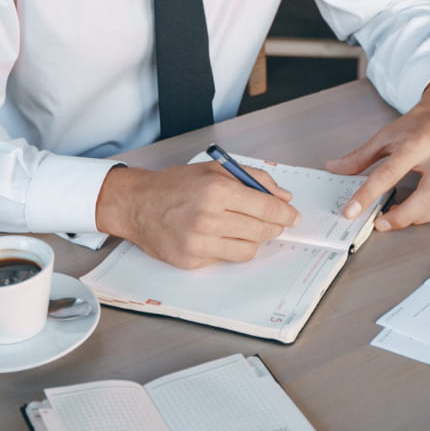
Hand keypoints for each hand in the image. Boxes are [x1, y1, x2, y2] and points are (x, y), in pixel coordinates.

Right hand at [95, 162, 298, 268]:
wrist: (136, 203)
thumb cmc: (175, 184)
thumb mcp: (215, 169)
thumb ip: (254, 179)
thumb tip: (284, 198)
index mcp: (217, 190)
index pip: (267, 209)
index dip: (286, 214)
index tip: (292, 217)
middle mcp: (208, 218)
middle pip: (262, 231)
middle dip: (274, 227)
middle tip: (274, 223)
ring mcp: (198, 243)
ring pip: (248, 250)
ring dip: (253, 240)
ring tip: (243, 227)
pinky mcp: (191, 261)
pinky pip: (226, 259)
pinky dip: (229, 248)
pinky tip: (219, 235)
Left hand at [326, 73, 429, 230]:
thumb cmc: (419, 124)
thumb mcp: (387, 135)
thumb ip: (360, 156)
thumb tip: (333, 168)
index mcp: (416, 143)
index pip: (388, 173)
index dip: (367, 194)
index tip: (350, 211)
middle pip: (427, 195)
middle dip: (403, 217)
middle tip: (382, 224)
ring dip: (423, 218)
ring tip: (403, 217)